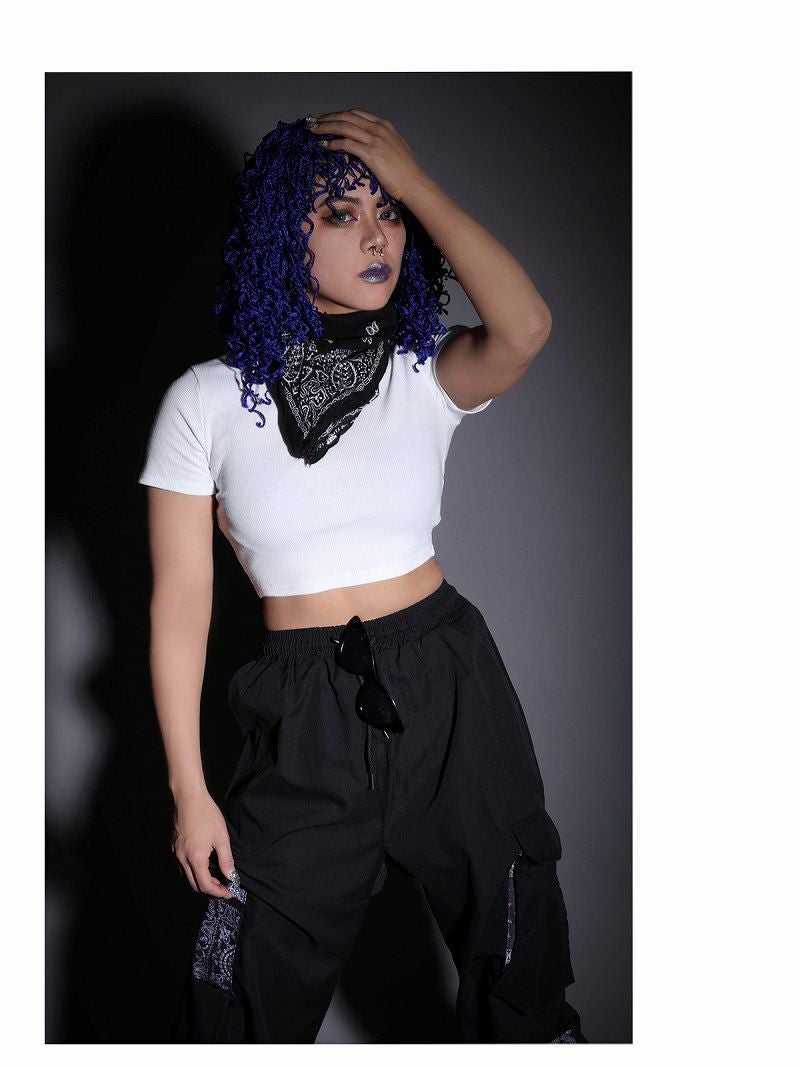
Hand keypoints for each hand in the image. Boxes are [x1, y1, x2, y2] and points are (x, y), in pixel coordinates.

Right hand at [171, 790, 236, 898]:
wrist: (188, 797)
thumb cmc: (206, 814)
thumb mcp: (221, 837)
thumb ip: (226, 859)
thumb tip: (231, 876)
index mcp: (195, 858)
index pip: (205, 885)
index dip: (218, 892)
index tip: (229, 892)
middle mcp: (182, 859)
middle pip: (194, 885)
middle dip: (209, 889)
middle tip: (223, 887)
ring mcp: (176, 853)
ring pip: (187, 876)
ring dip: (200, 881)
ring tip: (215, 877)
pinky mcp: (174, 846)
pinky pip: (182, 866)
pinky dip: (193, 871)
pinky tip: (203, 864)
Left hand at [312, 109, 427, 202]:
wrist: (413, 183)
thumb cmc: (405, 171)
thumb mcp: (395, 148)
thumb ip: (382, 141)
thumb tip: (369, 143)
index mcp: (384, 125)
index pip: (356, 113)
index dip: (339, 114)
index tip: (327, 119)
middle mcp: (378, 128)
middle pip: (347, 117)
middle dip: (328, 118)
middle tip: (314, 122)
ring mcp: (375, 140)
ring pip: (344, 127)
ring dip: (326, 128)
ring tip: (314, 131)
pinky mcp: (371, 153)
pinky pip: (347, 144)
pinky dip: (334, 143)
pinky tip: (325, 145)